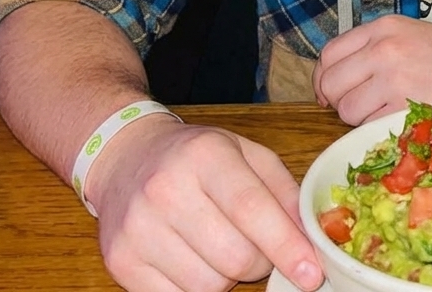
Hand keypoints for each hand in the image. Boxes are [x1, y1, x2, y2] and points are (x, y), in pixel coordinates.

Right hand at [85, 114, 322, 291]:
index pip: (251, 209)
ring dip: (227, 277)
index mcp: (206, 154)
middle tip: (259, 248)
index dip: (285, 246)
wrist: (127, 157)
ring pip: (207, 286)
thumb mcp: (246, 153)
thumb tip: (310, 237)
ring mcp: (138, 228)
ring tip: (221, 246)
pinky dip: (196, 289)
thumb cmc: (198, 156)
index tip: (311, 274)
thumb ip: (283, 191)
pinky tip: (195, 259)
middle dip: (260, 263)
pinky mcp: (120, 260)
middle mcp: (167, 189)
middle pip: (233, 256)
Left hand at [314, 15, 431, 124]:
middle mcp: (385, 49)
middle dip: (337, 100)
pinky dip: (377, 129)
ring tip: (385, 112)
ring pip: (347, 109)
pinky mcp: (404, 107)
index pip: (330, 52)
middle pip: (331, 82)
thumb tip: (337, 78)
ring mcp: (394, 78)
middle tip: (357, 106)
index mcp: (385, 27)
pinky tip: (399, 120)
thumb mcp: (412, 36)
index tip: (331, 91)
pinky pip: (369, 126)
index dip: (325, 77)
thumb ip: (376, 49)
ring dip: (358, 119)